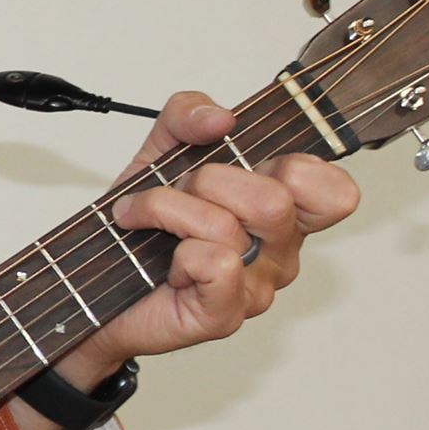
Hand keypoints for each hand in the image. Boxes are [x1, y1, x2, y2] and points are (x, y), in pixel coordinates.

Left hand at [58, 91, 359, 385]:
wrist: (93, 279)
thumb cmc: (143, 223)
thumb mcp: (161, 149)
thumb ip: (189, 114)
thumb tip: (220, 118)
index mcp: (283, 208)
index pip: (335, 191)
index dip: (299, 167)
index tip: (245, 161)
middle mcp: (279, 250)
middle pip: (274, 200)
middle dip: (206, 181)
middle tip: (177, 192)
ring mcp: (256, 287)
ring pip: (229, 228)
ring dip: (169, 210)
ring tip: (147, 219)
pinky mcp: (224, 315)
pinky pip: (215, 265)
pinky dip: (178, 252)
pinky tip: (166, 263)